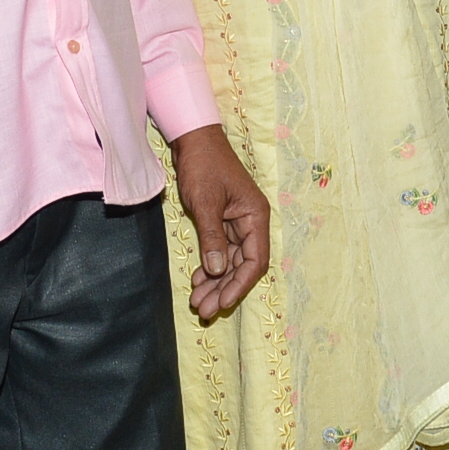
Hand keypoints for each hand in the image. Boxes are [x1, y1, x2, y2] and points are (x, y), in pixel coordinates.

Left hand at [169, 123, 270, 317]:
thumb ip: (213, 238)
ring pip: (231, 262)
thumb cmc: (203, 165)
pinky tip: (198, 281)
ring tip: (198, 302)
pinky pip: (220, 251)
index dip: (241, 285)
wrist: (193, 139)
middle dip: (224, 289)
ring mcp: (237, 222)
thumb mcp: (206, 202)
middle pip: (243, 266)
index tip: (223, 303)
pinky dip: (210, 267)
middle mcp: (251, 222)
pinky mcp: (223, 221)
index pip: (256, 260)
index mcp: (256, 216)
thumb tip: (219, 271)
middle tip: (204, 310)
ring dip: (216, 283)